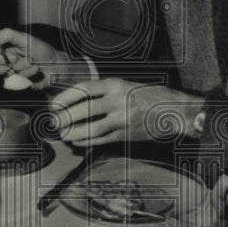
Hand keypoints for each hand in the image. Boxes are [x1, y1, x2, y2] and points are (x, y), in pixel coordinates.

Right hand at [0, 28, 72, 87]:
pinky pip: (11, 81)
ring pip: (1, 70)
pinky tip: (33, 71)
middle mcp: (1, 54)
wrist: (55, 65)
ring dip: (20, 66)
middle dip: (4, 58)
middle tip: (18, 56)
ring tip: (32, 62)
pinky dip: (25, 75)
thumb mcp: (25, 38)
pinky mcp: (13, 80)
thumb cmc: (41, 49)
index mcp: (2, 41)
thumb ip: (7, 35)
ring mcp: (6, 68)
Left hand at [50, 80, 200, 146]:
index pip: (84, 89)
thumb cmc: (148, 95)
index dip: (65, 97)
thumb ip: (104, 91)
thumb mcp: (125, 84)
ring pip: (91, 128)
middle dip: (65, 117)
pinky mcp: (126, 135)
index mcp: (116, 85)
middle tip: (54, 122)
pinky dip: (86, 142)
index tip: (54, 104)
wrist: (173, 110)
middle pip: (84, 110)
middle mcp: (118, 101)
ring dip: (73, 133)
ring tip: (63, 134)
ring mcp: (122, 119)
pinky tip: (77, 141)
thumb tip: (77, 100)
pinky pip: (101, 140)